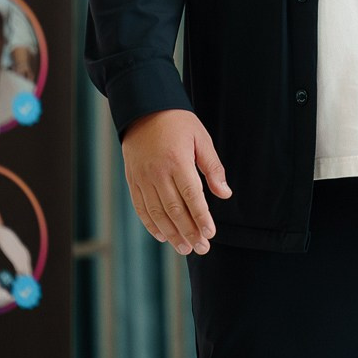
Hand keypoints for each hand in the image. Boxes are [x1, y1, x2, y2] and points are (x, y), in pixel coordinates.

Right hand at [122, 109, 230, 255]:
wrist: (143, 109)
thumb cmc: (177, 122)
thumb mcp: (201, 138)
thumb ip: (213, 168)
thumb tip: (225, 194)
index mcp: (177, 161)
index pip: (191, 197)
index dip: (201, 218)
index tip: (210, 234)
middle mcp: (158, 173)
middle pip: (174, 210)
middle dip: (189, 232)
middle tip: (201, 248)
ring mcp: (142, 178)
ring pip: (157, 214)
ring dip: (172, 234)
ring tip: (185, 248)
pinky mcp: (132, 180)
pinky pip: (141, 208)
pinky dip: (151, 225)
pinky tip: (162, 236)